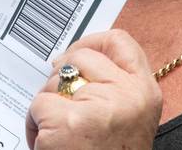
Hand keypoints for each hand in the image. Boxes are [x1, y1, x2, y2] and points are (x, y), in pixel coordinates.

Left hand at [26, 30, 161, 149]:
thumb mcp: (130, 121)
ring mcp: (98, 106)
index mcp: (146, 93)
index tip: (75, 54)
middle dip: (62, 78)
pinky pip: (38, 105)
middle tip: (61, 105)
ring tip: (60, 136)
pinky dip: (35, 126)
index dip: (92, 41)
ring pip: (55, 82)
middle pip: (80, 56)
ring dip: (47, 107)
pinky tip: (49, 146)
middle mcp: (127, 94)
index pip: (120, 41)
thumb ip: (116, 89)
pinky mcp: (68, 122)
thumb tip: (76, 64)